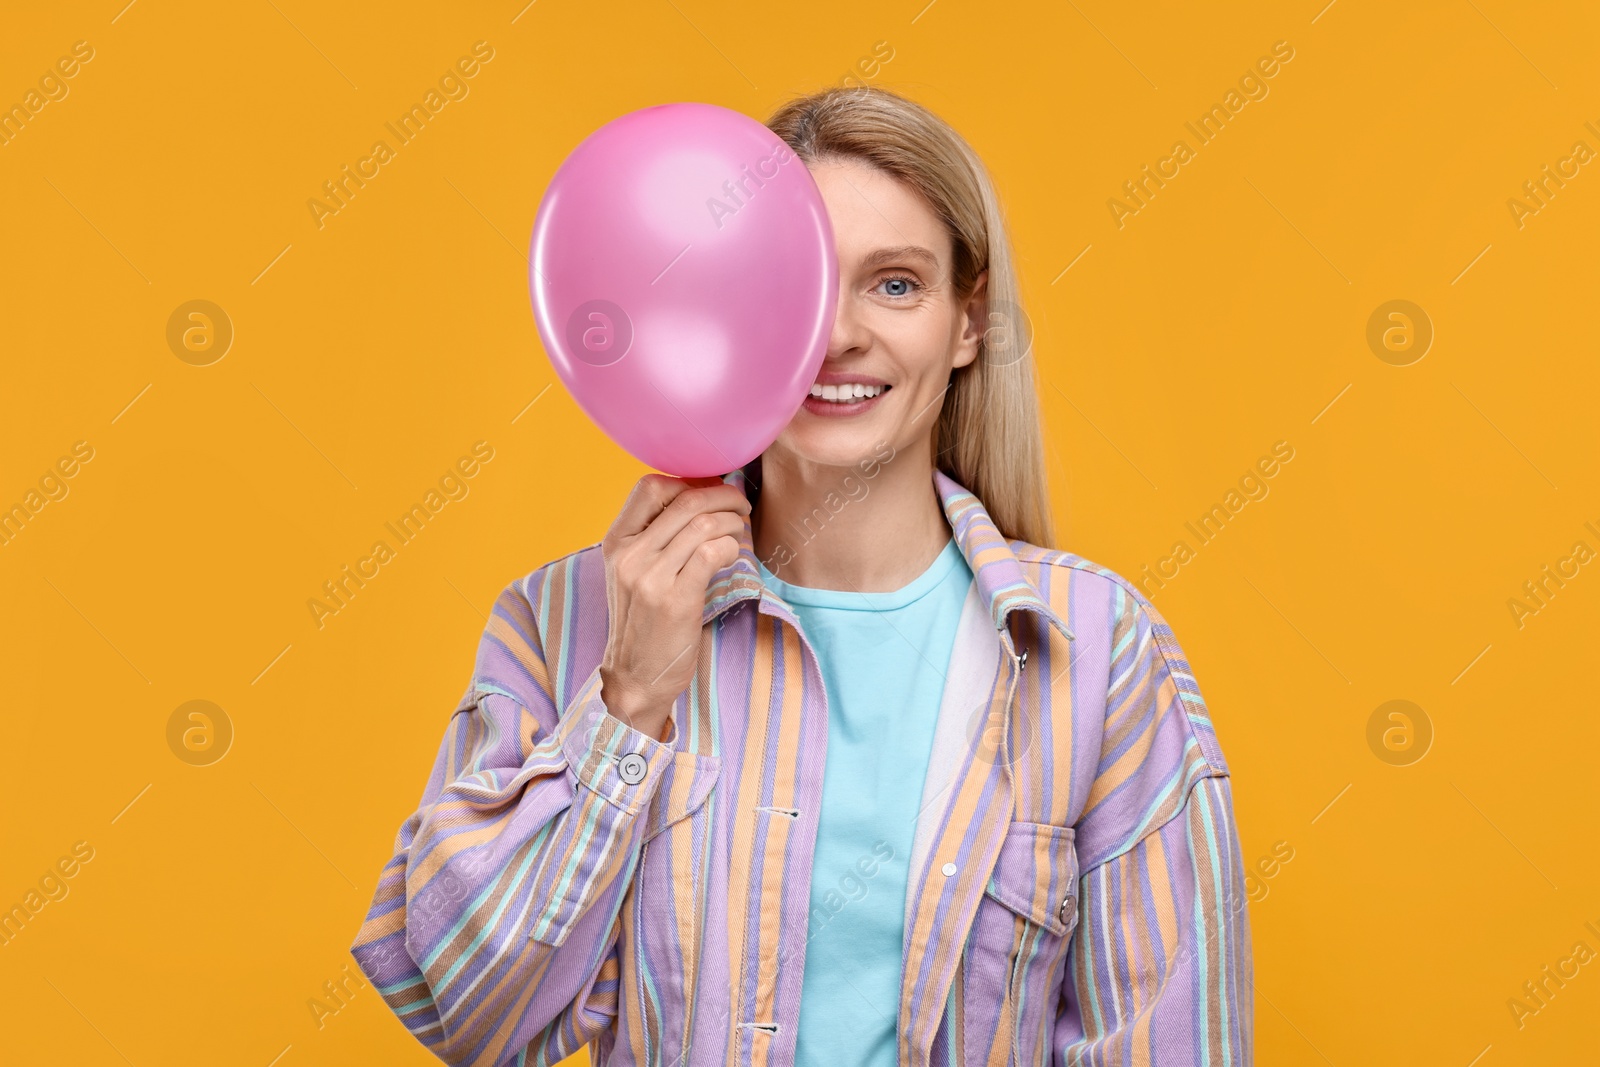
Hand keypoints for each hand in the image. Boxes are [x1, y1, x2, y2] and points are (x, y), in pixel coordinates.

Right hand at [597, 474, 749, 741]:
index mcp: (616, 541)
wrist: (635, 677)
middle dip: (723, 496)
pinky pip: (713, 551)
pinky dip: (732, 547)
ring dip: (732, 522)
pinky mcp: (675, 599)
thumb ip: (656, 537)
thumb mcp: (634, 572)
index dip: (689, 481)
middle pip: (685, 500)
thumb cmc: (644, 622)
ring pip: (703, 523)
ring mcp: (650, 576)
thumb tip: (701, 497)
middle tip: (740, 506)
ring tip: (739, 533)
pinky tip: (733, 557)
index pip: (651, 486)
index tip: (711, 492)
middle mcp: (629, 554)